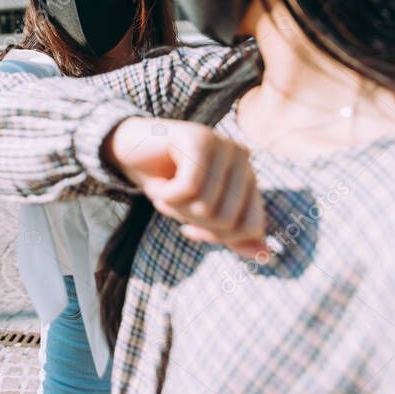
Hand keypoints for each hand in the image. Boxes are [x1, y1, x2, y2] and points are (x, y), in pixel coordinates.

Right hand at [104, 117, 268, 259]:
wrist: (129, 150)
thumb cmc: (168, 182)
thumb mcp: (199, 214)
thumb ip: (232, 233)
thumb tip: (265, 254)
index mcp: (248, 177)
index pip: (250, 226)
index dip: (217, 237)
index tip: (190, 229)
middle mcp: (241, 158)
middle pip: (226, 219)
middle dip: (191, 220)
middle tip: (172, 204)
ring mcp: (222, 145)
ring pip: (206, 205)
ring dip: (174, 207)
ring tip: (163, 192)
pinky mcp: (198, 138)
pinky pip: (188, 187)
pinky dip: (165, 195)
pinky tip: (156, 184)